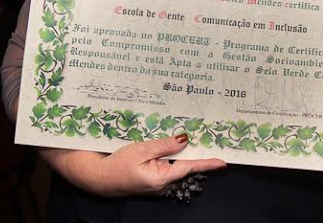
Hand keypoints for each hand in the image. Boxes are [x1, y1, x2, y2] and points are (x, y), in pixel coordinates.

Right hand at [49, 134, 225, 198]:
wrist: (99, 178)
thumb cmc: (118, 164)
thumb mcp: (142, 150)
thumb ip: (164, 145)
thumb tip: (184, 140)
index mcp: (161, 178)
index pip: (189, 168)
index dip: (207, 163)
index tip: (222, 161)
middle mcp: (163, 185)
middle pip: (185, 167)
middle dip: (195, 154)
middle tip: (209, 139)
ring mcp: (158, 184)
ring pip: (176, 167)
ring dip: (182, 154)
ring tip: (192, 138)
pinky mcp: (153, 181)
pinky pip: (167, 168)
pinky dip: (172, 158)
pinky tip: (172, 147)